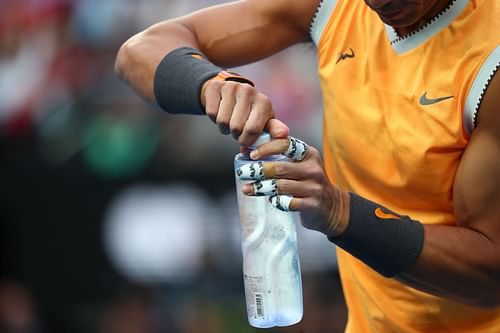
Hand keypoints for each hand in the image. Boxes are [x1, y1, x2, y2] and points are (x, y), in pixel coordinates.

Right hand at [201, 79, 288, 145]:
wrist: (230, 90)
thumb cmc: (250, 112)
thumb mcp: (264, 120)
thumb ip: (273, 130)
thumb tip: (283, 135)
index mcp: (263, 102)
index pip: (253, 129)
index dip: (246, 140)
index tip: (245, 139)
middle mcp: (249, 91)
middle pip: (236, 127)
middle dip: (235, 134)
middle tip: (236, 130)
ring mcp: (232, 87)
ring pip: (222, 121)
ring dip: (223, 127)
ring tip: (229, 122)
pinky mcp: (216, 87)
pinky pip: (211, 113)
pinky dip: (213, 118)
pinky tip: (220, 112)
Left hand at [236, 136, 350, 236]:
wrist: (332, 207)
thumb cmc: (308, 183)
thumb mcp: (301, 165)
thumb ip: (280, 158)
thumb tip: (247, 152)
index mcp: (309, 154)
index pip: (286, 144)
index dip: (266, 148)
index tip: (251, 154)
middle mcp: (313, 169)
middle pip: (280, 167)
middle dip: (258, 170)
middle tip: (242, 173)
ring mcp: (314, 187)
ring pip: (282, 186)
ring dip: (261, 188)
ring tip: (247, 189)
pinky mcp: (313, 205)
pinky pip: (289, 203)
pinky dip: (277, 202)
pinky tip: (270, 201)